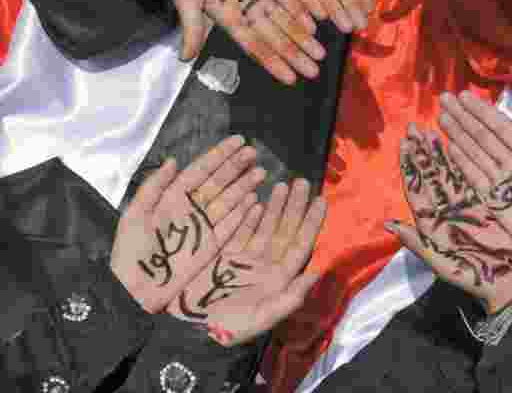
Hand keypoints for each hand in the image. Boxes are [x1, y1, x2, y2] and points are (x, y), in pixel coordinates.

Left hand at [110, 136, 265, 311]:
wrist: (134, 290)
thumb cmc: (129, 253)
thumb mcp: (135, 215)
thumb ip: (154, 186)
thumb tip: (173, 160)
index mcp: (172, 197)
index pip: (200, 170)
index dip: (218, 154)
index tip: (237, 140)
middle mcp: (191, 208)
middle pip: (218, 182)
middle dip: (236, 166)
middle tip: (253, 152)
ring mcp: (203, 226)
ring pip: (228, 200)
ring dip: (244, 185)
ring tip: (260, 172)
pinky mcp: (212, 245)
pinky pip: (231, 225)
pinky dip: (244, 213)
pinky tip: (255, 200)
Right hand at [152, 0, 326, 84]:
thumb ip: (191, 26)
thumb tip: (185, 58)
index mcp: (230, 18)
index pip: (256, 46)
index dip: (273, 62)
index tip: (290, 79)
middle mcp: (249, 9)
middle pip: (277, 37)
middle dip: (295, 54)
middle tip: (315, 71)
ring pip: (287, 19)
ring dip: (303, 36)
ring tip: (321, 54)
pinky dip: (302, 8)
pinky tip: (317, 22)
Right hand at [167, 178, 326, 346]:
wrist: (190, 331)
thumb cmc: (229, 328)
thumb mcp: (261, 317)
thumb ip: (290, 297)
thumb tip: (317, 273)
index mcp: (279, 279)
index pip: (300, 245)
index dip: (311, 223)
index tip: (321, 200)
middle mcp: (266, 266)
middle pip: (285, 230)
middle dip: (294, 206)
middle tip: (302, 182)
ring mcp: (246, 260)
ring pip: (265, 227)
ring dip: (274, 206)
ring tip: (282, 184)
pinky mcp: (225, 257)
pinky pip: (241, 232)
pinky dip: (249, 217)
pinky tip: (255, 199)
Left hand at [385, 124, 511, 313]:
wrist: (509, 284)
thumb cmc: (475, 276)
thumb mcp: (441, 262)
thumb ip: (416, 241)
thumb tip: (387, 223)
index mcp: (431, 224)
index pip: (416, 188)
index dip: (409, 166)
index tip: (404, 143)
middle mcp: (445, 212)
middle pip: (429, 176)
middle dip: (420, 152)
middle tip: (413, 126)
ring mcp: (464, 208)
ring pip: (447, 174)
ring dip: (438, 153)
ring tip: (430, 130)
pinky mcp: (482, 207)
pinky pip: (468, 181)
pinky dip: (461, 164)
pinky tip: (455, 147)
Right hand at [438, 92, 511, 290]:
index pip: (502, 127)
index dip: (483, 111)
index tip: (464, 95)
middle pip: (484, 136)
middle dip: (464, 117)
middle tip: (443, 98)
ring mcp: (500, 182)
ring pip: (475, 152)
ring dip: (458, 134)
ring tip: (441, 116)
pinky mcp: (491, 199)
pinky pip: (473, 176)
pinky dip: (461, 161)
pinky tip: (449, 145)